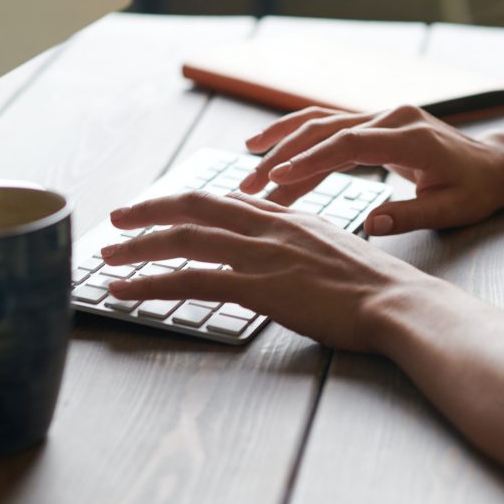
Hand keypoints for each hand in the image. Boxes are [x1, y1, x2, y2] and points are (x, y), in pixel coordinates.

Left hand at [103, 190, 435, 351]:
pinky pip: (191, 280)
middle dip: (148, 211)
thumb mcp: (336, 253)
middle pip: (194, 207)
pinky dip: (150, 284)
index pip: (224, 200)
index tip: (160, 209)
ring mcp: (262, 254)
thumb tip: (288, 260)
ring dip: (137, 248)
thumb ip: (304, 249)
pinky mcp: (258, 286)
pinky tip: (125, 293)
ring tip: (106, 259)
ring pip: (183, 240)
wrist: (398, 302)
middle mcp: (270, 226)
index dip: (185, 203)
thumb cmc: (377, 289)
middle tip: (117, 220)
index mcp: (288, 217)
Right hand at [239, 105, 503, 234]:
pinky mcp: (376, 123)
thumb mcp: (451, 210)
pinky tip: (271, 153)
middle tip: (248, 185)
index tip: (278, 178)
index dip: (312, 160)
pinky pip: (331, 128)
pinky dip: (300, 140)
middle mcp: (392, 117)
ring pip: (322, 123)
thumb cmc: (475, 190)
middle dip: (283, 156)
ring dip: (283, 143)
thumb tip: (370, 225)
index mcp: (411, 137)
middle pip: (326, 129)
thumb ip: (410, 215)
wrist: (494, 165)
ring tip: (247, 167)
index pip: (350, 144)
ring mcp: (383, 115)